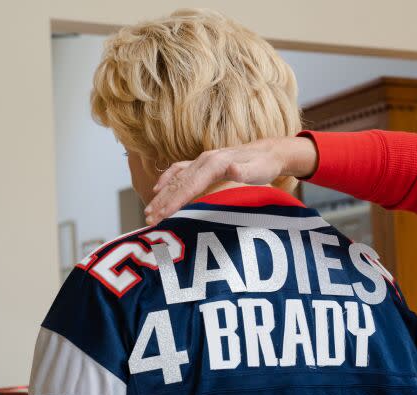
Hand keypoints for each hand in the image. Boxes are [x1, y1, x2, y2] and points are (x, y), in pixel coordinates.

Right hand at [145, 136, 317, 224]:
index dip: (175, 200)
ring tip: (149, 212)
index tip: (163, 214)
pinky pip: (179, 171)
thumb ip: (245, 171)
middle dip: (162, 202)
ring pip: (176, 178)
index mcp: (215, 163)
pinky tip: (157, 191)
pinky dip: (166, 181)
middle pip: (178, 182)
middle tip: (149, 220)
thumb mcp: (260, 169)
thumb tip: (232, 168)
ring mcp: (201, 161)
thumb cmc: (264, 164)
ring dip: (161, 195)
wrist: (267, 152)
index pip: (190, 184)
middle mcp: (204, 160)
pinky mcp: (202, 165)